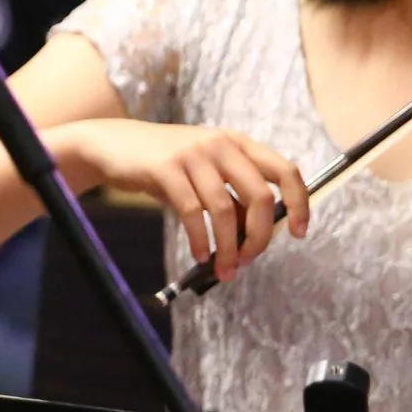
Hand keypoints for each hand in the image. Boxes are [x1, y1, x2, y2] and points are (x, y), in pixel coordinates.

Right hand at [57, 118, 309, 281]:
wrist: (112, 145)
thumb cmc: (162, 163)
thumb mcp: (203, 169)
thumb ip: (231, 192)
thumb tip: (255, 233)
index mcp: (237, 143)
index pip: (285, 171)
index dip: (299, 203)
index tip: (299, 232)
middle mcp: (220, 145)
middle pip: (258, 196)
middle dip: (259, 236)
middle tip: (248, 260)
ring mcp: (192, 155)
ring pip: (225, 209)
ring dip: (228, 246)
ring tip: (223, 268)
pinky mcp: (165, 169)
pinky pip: (192, 213)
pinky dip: (200, 240)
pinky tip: (200, 254)